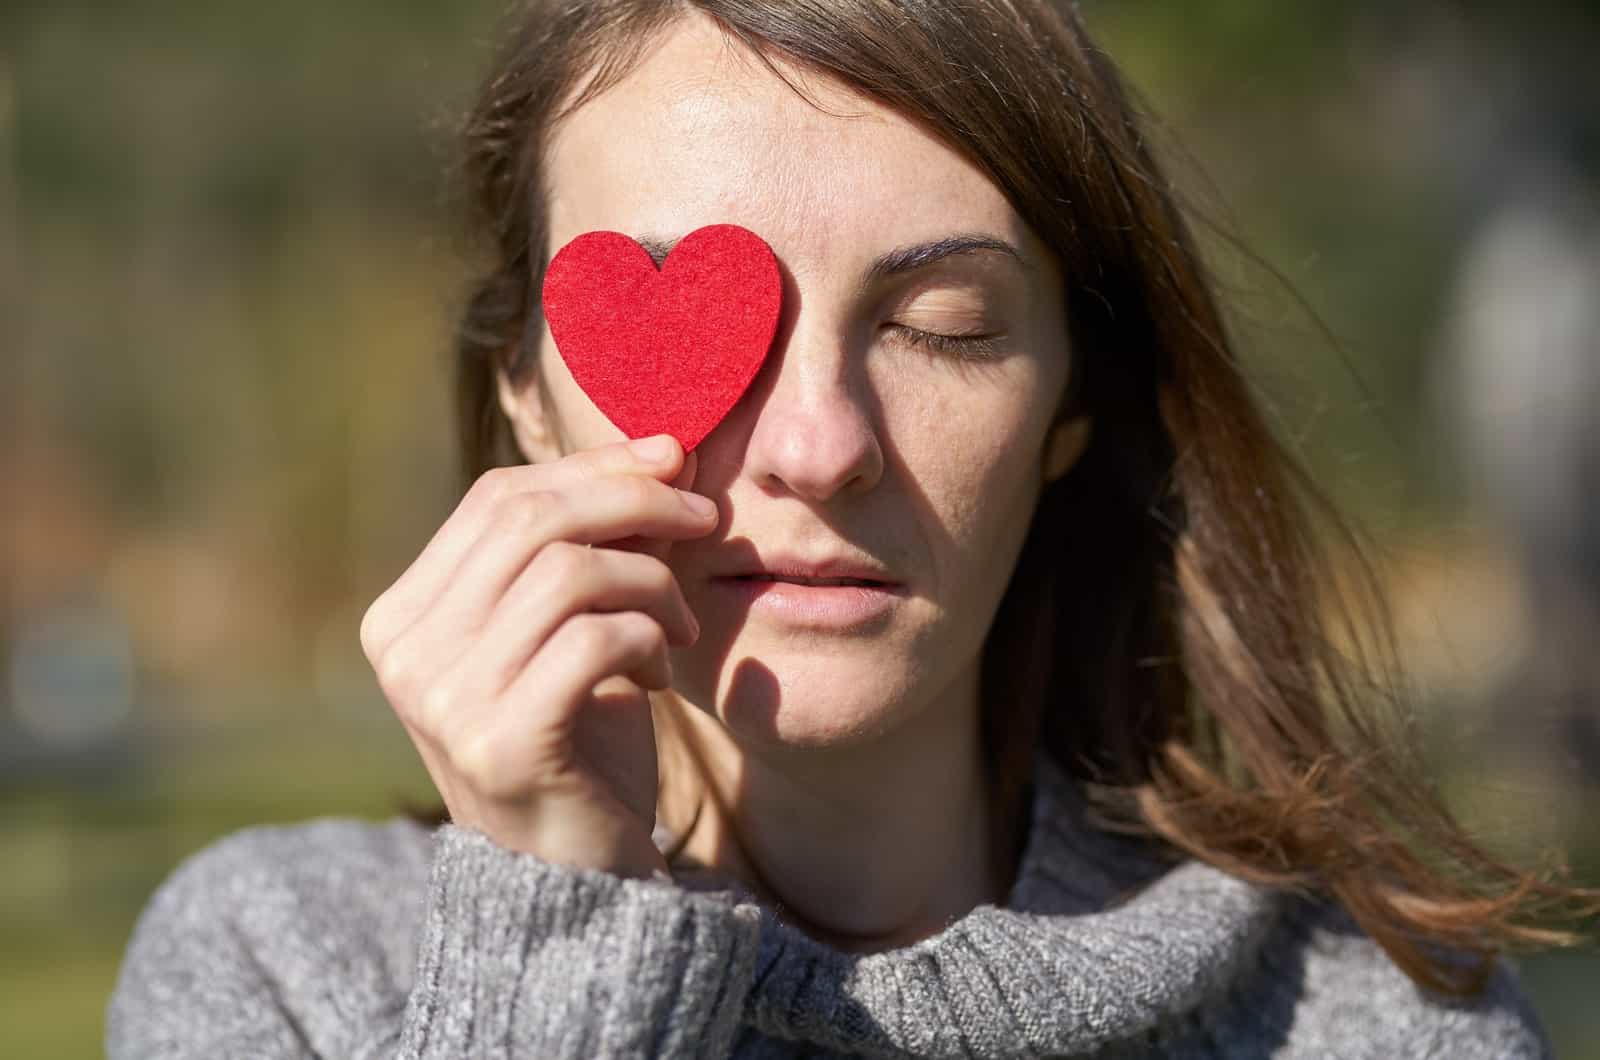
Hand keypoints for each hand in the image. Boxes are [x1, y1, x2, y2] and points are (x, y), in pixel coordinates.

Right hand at [359, 435, 714, 877]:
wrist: (578, 880)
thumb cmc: (581, 741)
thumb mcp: (569, 629)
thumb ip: (586, 546)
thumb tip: (665, 446)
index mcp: (404, 616)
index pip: (498, 498)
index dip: (594, 467)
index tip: (674, 461)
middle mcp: (407, 654)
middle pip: (530, 521)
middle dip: (634, 501)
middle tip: (704, 517)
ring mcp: (445, 701)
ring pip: (568, 573)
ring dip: (652, 583)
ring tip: (680, 624)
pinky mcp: (502, 743)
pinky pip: (594, 640)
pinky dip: (647, 640)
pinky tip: (660, 676)